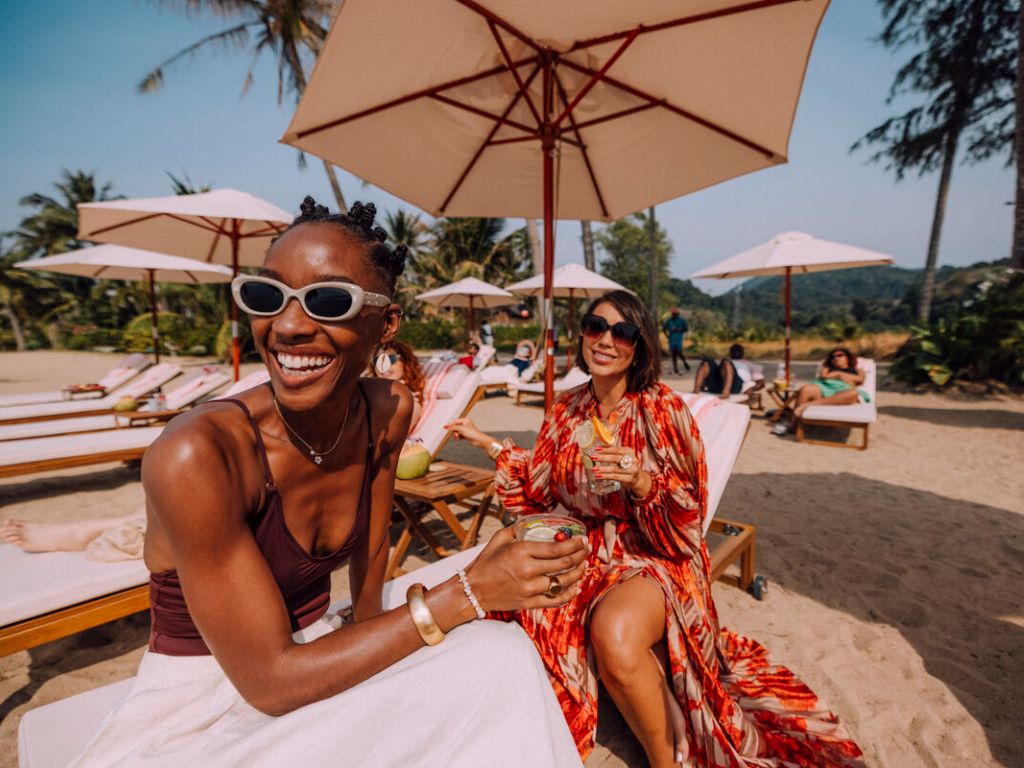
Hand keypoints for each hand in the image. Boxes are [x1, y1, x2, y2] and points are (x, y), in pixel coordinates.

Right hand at [445, 417, 491, 448]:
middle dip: (454, 431)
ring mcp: (466, 430)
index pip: (455, 421)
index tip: (445, 428)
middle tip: (456, 434)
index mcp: (465, 420)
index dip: (450, 425)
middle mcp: (466, 424)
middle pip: (456, 427)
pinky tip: (458, 439)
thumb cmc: (472, 433)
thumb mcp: (461, 429)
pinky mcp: (466, 435)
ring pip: (457, 431)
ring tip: (458, 437)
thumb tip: (445, 426)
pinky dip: (458, 437)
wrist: (479, 440)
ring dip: (456, 434)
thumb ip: (453, 427)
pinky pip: (460, 435)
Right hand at [464, 527, 587, 610]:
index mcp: (522, 551)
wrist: (473, 590)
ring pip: (563, 582)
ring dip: (578, 573)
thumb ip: (518, 528)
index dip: (575, 544)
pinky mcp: (529, 602)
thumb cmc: (486, 562)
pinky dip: (568, 594)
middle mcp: (528, 570)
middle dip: (580, 555)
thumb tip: (536, 521)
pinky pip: (555, 600)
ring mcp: (530, 589)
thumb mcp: (500, 538)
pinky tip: (575, 587)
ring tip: (583, 566)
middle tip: (585, 550)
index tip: (582, 539)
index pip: (557, 549)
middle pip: (564, 564)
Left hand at [590, 445, 648, 495]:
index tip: (596, 448)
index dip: (606, 449)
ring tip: (594, 469)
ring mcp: (632, 470)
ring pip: (615, 469)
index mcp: (629, 452)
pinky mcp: (629, 479)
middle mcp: (632, 460)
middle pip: (616, 458)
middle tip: (593, 457)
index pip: (617, 449)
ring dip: (603, 469)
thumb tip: (599, 447)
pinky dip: (606, 476)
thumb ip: (612, 451)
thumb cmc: (626, 464)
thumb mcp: (622, 456)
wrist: (637, 478)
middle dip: (603, 458)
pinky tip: (598, 476)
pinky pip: (615, 477)